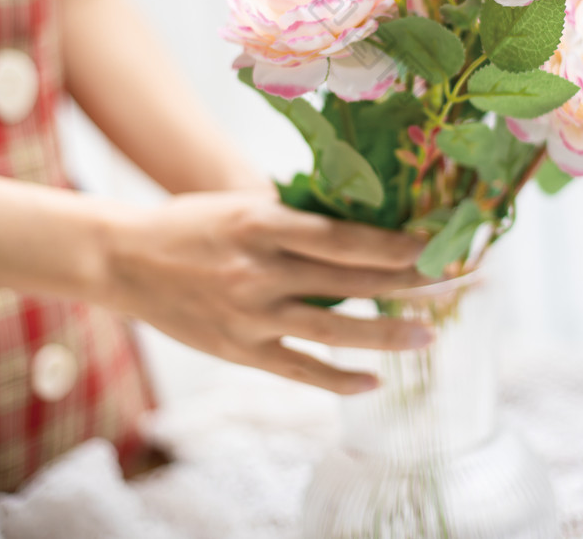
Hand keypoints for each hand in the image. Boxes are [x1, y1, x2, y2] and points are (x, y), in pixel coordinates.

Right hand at [104, 190, 432, 393]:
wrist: (125, 259)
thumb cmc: (190, 223)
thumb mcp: (242, 203)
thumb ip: (294, 217)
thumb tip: (360, 224)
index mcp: (262, 223)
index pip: (345, 239)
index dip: (395, 245)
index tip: (435, 245)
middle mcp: (260, 270)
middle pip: (351, 282)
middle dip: (411, 283)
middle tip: (457, 282)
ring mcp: (250, 315)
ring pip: (334, 332)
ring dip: (387, 334)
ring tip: (431, 334)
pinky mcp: (240, 350)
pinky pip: (299, 370)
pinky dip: (338, 379)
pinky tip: (372, 380)